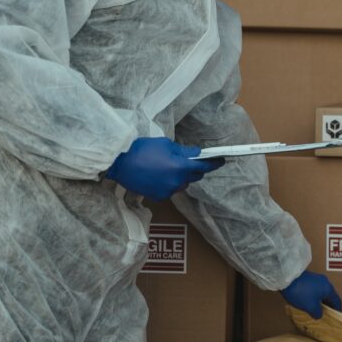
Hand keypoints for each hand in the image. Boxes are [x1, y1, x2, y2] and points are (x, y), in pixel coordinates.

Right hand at [105, 137, 223, 200]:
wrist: (120, 163)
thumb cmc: (143, 149)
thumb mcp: (166, 144)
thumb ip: (184, 151)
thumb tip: (196, 154)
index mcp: (181, 167)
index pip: (203, 166)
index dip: (214, 163)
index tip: (221, 160)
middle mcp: (177, 181)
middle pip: (194, 176)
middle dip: (195, 168)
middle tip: (188, 160)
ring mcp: (168, 191)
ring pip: (182, 183)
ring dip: (181, 176)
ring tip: (168, 166)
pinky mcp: (159, 197)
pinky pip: (171, 189)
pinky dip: (169, 182)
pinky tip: (159, 174)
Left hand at [280, 270, 341, 319]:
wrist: (286, 278)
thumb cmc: (301, 293)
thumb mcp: (311, 307)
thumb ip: (318, 313)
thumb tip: (319, 314)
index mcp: (328, 288)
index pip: (337, 301)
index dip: (337, 310)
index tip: (335, 317)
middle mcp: (325, 281)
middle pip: (329, 296)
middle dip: (327, 306)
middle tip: (324, 315)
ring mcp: (316, 278)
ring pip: (321, 292)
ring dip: (319, 301)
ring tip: (314, 309)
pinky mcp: (308, 277)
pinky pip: (315, 289)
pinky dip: (314, 296)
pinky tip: (307, 301)